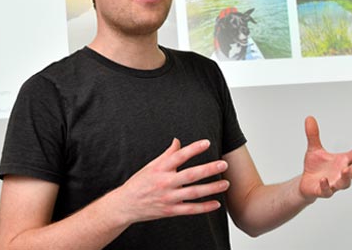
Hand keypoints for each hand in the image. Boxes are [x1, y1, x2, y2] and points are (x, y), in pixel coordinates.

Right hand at [114, 138, 229, 223]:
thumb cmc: (139, 183)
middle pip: (190, 175)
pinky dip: (204, 207)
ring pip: (194, 193)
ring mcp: (168, 198)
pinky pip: (190, 209)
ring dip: (211, 188)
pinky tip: (216, 203)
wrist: (125, 205)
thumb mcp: (151, 166)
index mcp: (160, 169)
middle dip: (208, 169)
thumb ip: (167, 154)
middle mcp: (165, 183)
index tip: (207, 142)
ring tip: (225, 183)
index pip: (179, 156)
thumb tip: (177, 141)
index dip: (193, 149)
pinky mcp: (170, 211)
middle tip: (223, 164)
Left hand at [299, 116, 351, 200]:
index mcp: (343, 162)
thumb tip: (309, 117)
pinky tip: (324, 180)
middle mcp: (341, 173)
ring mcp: (334, 184)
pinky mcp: (323, 191)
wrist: (306, 184)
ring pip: (345, 183)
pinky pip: (327, 191)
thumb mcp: (314, 149)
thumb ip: (313, 135)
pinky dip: (326, 185)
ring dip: (346, 177)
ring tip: (345, 170)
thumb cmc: (315, 167)